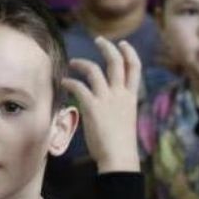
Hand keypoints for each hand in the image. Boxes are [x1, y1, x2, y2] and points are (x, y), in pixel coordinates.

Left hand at [62, 38, 141, 172]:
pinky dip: (69, 82)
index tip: (123, 44)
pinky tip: (64, 82)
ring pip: (94, 70)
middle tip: (98, 40)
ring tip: (73, 62)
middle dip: (107, 47)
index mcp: (131, 97)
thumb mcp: (125, 121)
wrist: (119, 157)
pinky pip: (79, 87)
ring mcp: (107, 99)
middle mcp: (120, 94)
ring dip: (82, 63)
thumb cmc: (120, 145)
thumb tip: (107, 106)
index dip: (129, 53)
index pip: (134, 68)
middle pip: (116, 62)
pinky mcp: (92, 107)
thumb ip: (118, 108)